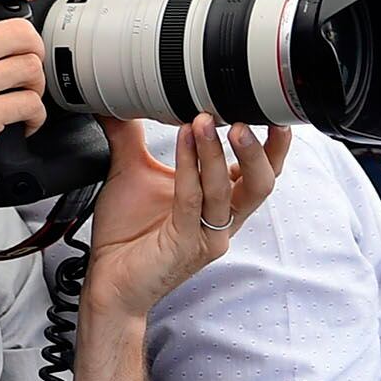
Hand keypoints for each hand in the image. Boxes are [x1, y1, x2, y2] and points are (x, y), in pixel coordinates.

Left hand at [87, 114, 290, 319]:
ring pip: (228, 189)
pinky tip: (183, 140)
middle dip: (259, 149)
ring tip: (205, 120)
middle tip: (244, 115)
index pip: (260, 172)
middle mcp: (222, 220)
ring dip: (217, 152)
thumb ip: (131, 136)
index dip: (271, 145)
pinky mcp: (186, 244)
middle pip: (262, 183)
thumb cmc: (127, 235)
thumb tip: (122, 100)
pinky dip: (190, 166)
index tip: (266, 109)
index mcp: (220, 204)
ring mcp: (208, 235)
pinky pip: (193, 200)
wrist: (108, 280)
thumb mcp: (132, 173)